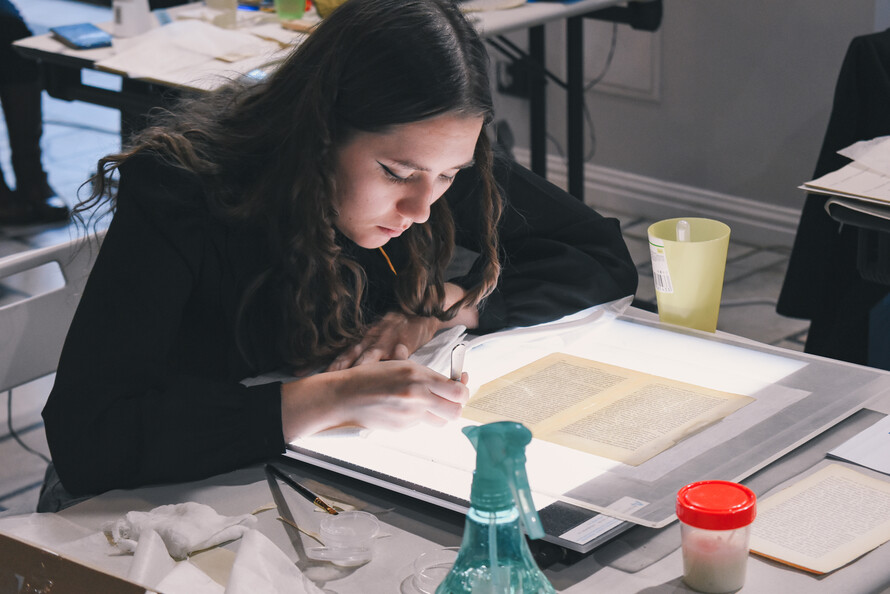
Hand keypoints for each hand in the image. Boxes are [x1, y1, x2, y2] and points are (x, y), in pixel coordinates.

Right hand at [281, 360, 469, 440]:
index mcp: (419, 376)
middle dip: (456, 406)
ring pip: (440, 421)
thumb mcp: (398, 365)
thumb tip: (446, 375)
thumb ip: (424, 372)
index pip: (458, 391)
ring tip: (428, 404)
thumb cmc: (369, 376)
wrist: (344, 396)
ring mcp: (410, 414)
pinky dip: (418, 418)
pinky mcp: (402, 427)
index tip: (461, 383)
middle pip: (455, 411)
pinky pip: (420, 424)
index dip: (464, 389)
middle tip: (450, 399)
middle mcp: (418, 396)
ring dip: (438, 414)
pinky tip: (404, 408)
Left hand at [327, 283, 478, 370]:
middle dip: (334, 370)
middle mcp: (371, 339)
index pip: (339, 353)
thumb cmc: (400, 327)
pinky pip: (398, 358)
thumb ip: (365, 352)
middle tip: (319, 383)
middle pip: (349, 356)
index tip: (299, 373)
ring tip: (350, 385)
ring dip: (359, 371)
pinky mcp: (405, 344)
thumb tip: (346, 371)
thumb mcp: (379, 335)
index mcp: (364, 338)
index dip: (319, 363)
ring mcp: (387, 341)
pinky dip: (393, 367)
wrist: (423, 309)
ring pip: (370, 358)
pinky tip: (389, 377)